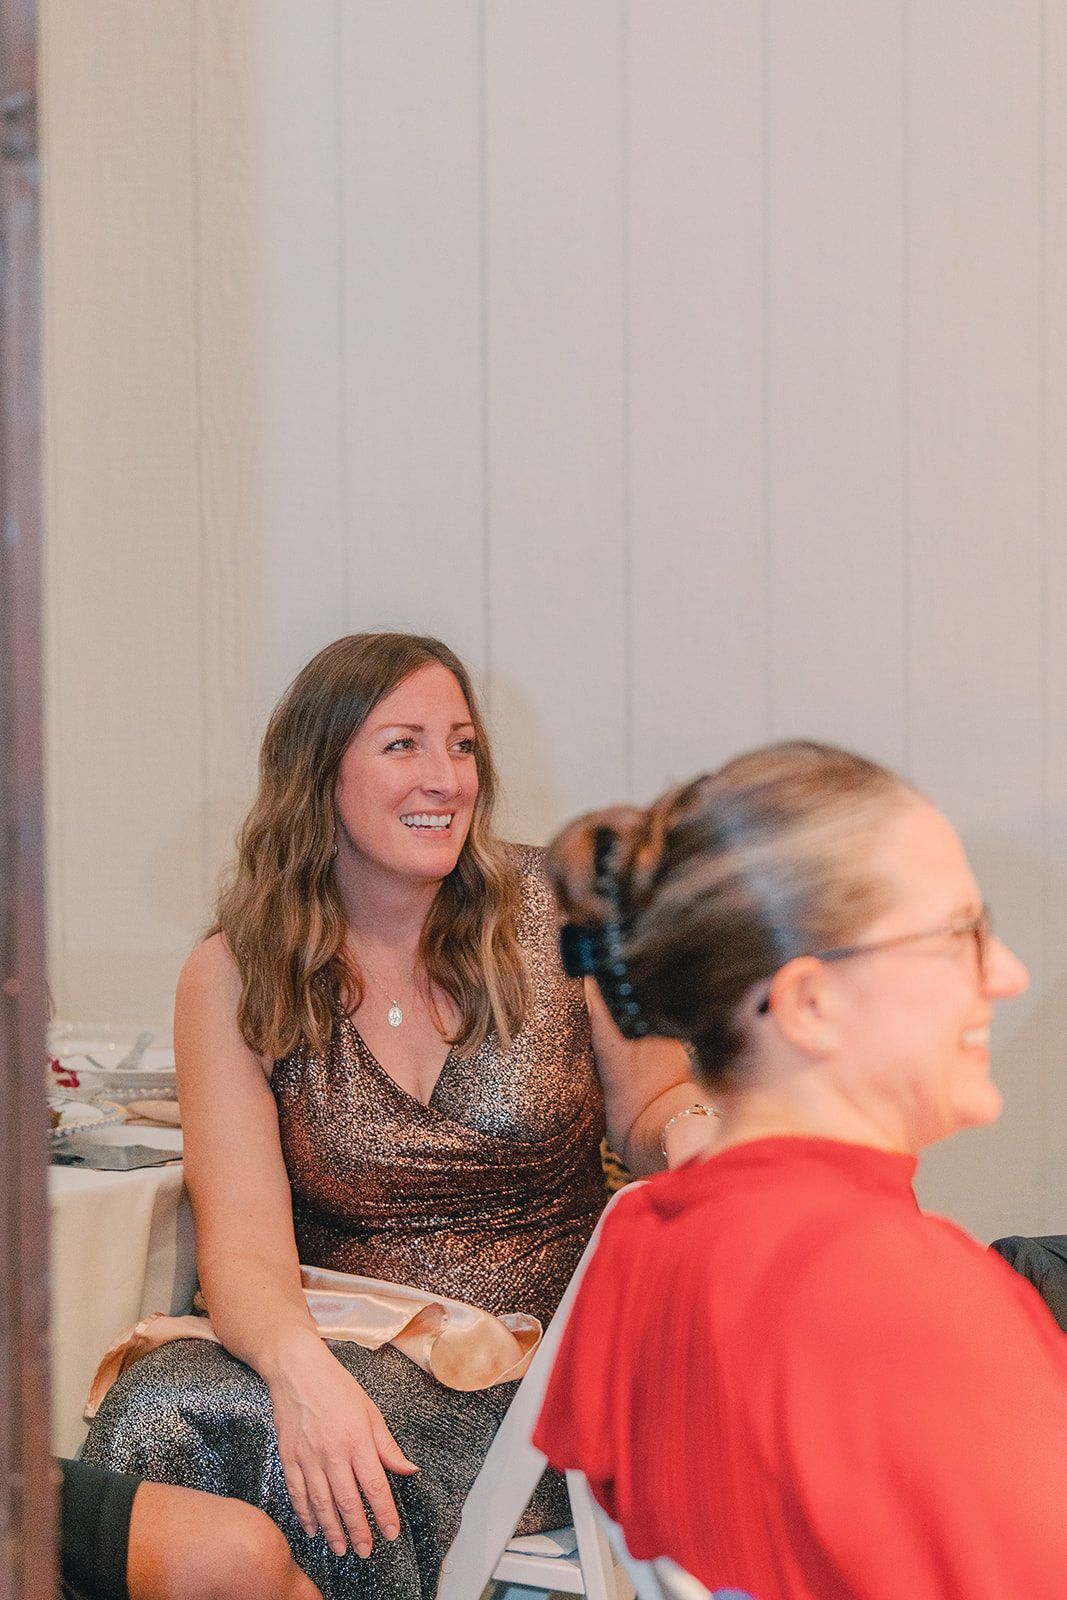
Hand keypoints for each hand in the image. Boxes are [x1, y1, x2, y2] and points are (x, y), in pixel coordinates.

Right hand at [268, 1337, 418, 1558]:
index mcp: (357, 1439)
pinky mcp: (289, 1457)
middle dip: (358, 1531)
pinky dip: (305, 1515)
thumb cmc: (337, 1387)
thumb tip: (409, 1470)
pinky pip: (298, 1494)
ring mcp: (308, 1456)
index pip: (375, 1486)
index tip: (391, 1532)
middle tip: (366, 1550)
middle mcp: (333, 1452)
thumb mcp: (370, 1412)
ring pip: (321, 1503)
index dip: (384, 1513)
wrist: (297, 1370)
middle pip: (347, 1501)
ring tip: (342, 1548)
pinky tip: (314, 1529)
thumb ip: (387, 1446)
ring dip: (333, 1530)